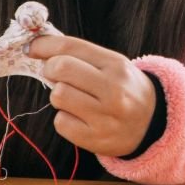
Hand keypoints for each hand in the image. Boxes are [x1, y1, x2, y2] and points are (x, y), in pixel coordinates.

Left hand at [27, 35, 156, 156]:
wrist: (152, 123)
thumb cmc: (124, 88)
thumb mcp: (112, 65)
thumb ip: (80, 54)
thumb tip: (37, 46)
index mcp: (116, 65)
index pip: (70, 47)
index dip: (43, 45)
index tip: (31, 47)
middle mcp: (113, 90)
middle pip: (59, 69)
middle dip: (50, 70)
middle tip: (56, 76)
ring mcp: (105, 117)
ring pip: (58, 96)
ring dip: (59, 96)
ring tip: (75, 99)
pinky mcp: (95, 139)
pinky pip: (61, 122)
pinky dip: (65, 119)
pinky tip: (80, 118)